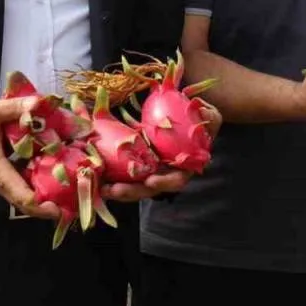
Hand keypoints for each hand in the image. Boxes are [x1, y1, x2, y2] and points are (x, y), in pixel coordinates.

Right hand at [0, 97, 60, 219]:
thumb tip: (38, 103)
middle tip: (70, 206)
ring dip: (41, 199)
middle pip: (22, 203)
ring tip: (66, 195)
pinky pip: (17, 188)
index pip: (20, 195)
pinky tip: (51, 179)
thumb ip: (14, 107)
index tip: (60, 208)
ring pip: (20, 198)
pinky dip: (33, 188)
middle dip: (45, 208)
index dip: (41, 205)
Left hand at [101, 103, 223, 200]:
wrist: (187, 117)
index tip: (151, 180)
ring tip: (101, 188)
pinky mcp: (137, 164)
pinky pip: (124, 173)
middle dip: (132, 191)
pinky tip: (96, 174)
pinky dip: (111, 176)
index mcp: (184, 166)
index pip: (176, 179)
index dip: (164, 181)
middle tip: (115, 190)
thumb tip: (205, 114)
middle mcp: (167, 172)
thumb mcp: (209, 116)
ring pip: (134, 185)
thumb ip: (209, 117)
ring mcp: (151, 170)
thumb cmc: (200, 119)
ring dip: (118, 189)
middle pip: (149, 189)